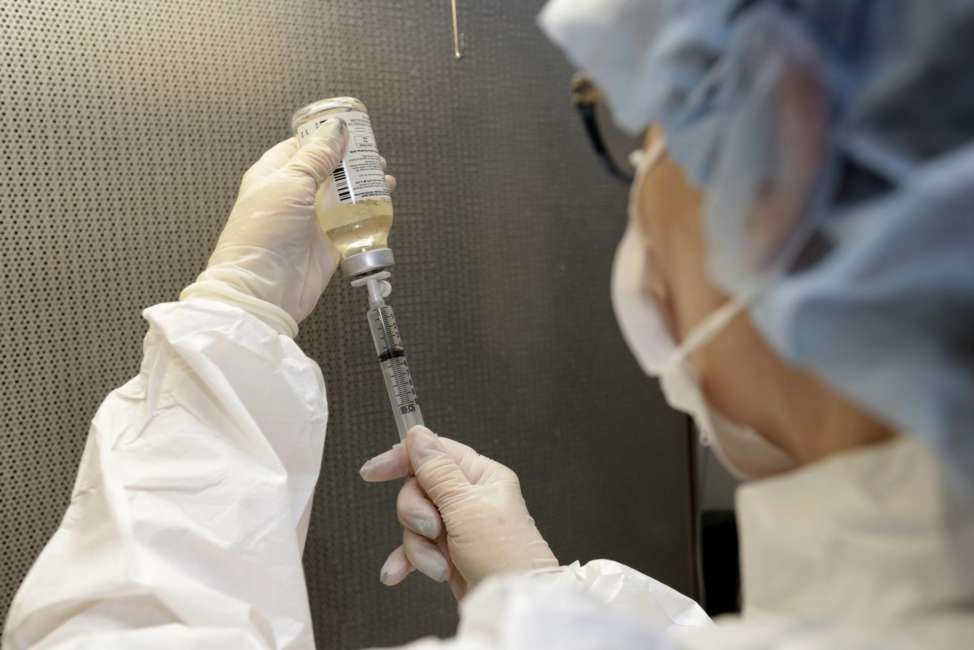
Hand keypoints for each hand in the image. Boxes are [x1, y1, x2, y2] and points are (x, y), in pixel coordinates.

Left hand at [181, 120, 394, 336]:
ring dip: (365, 185)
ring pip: (344, 195)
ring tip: (384, 177)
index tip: (351, 131)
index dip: (325, 137)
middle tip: (373, 155)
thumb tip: (335, 130)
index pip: (302, 147)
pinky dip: (369, 212)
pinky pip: (353, 222)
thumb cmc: (264, 233)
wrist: (266, 287)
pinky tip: (383, 202)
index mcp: (275, 174)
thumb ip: (316, 156)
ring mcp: (312, 220)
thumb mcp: (290, 182)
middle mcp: (294, 196)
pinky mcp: (330, 243)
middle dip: (352, 161)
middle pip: (328, 170)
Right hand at [360, 426, 557, 598]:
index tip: (373, 472)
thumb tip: (418, 435)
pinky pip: (417, 546)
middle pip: (419, 489)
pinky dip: (409, 559)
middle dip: (416, 513)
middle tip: (432, 530)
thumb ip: (437, 471)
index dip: (402, 459)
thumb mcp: (466, 507)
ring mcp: (458, 525)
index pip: (435, 453)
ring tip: (439, 564)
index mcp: (481, 476)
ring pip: (415, 521)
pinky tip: (397, 574)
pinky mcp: (449, 551)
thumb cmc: (503, 555)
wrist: (509, 606)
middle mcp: (470, 496)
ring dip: (419, 546)